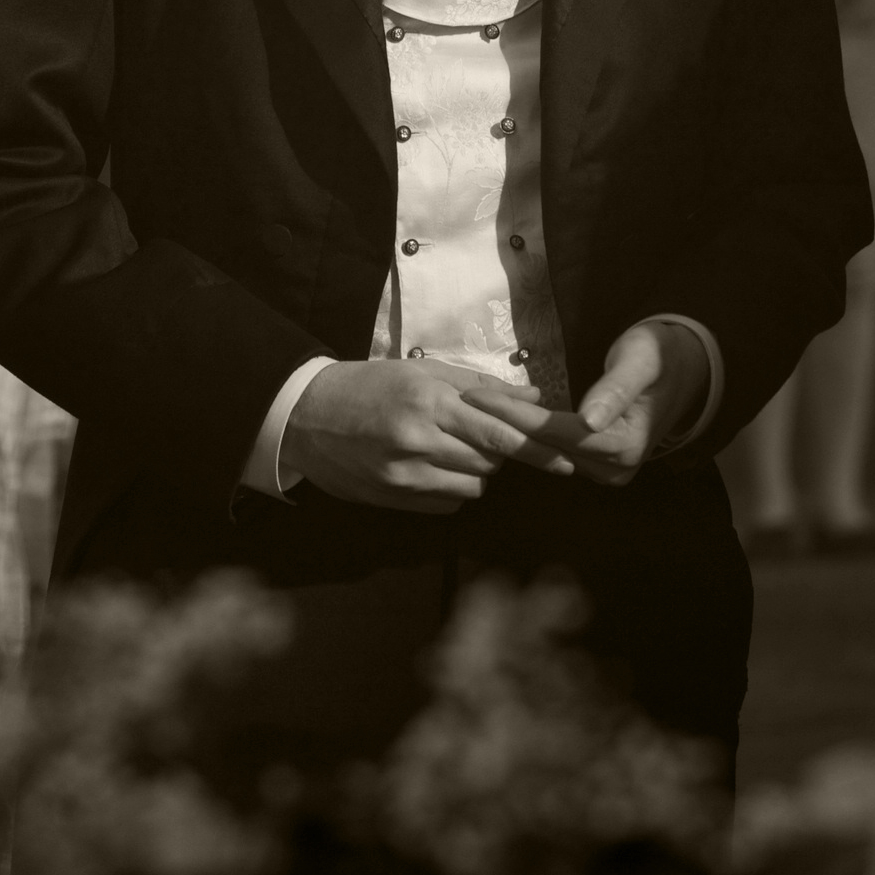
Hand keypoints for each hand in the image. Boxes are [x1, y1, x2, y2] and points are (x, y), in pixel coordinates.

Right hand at [280, 357, 574, 514]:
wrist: (308, 415)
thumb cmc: (370, 385)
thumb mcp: (421, 372)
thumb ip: (478, 385)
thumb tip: (534, 397)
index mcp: (429, 401)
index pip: (497, 431)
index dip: (535, 450)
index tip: (567, 461)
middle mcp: (419, 440)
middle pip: (489, 460)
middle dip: (496, 450)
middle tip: (478, 433)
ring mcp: (406, 475)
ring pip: (472, 485)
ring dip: (474, 469)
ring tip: (449, 447)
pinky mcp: (395, 499)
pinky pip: (448, 502)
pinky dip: (452, 487)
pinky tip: (431, 467)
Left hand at [459, 320, 709, 487]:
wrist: (682, 368)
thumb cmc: (659, 356)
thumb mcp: (640, 361)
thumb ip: (616, 389)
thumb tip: (590, 420)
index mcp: (624, 445)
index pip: (556, 432)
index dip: (513, 416)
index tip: (474, 396)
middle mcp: (614, 468)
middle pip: (546, 447)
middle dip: (501, 425)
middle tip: (459, 403)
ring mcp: (605, 471)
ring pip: (547, 453)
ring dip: (509, 432)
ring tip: (470, 411)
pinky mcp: (597, 463)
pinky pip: (555, 451)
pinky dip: (527, 435)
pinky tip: (499, 420)